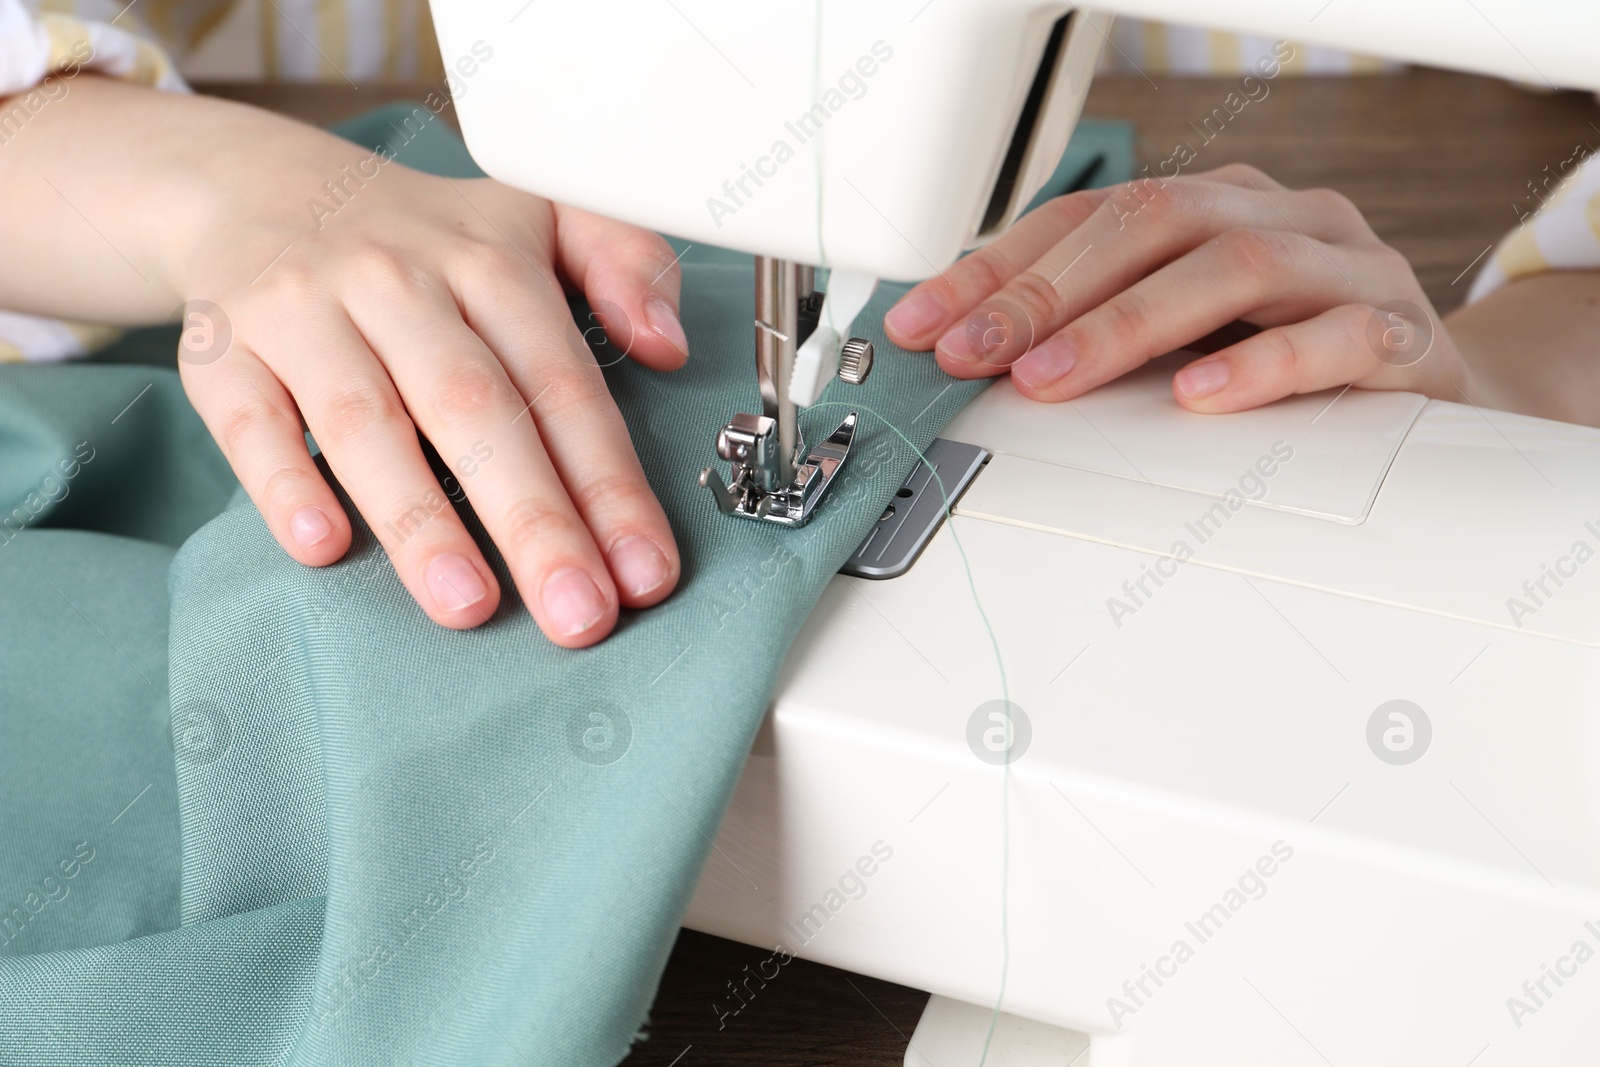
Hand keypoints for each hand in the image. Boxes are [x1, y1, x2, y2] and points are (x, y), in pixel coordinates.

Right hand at [172, 120, 686, 646]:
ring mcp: (305, 313)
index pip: (562, 385)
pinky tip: (324, 545)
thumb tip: (670, 345)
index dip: (609, 485)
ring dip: (420, 519)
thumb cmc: (427, 244)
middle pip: (476, 409)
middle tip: (579, 614)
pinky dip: (284, 481)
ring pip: (367, 421)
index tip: (644, 572)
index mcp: (491, 265)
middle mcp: (399, 282)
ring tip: (470, 605)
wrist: (264, 192)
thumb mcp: (541, 220)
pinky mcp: (224, 350)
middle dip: (534, 520)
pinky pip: (251, 419)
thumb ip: (626, 264)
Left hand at [883, 164, 1464, 410]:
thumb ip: (1098, 326)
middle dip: (1045, 291)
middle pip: (1151, 223)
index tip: (922, 323)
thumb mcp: (1184, 327)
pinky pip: (1335, 339)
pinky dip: (1262, 367)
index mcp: (1213, 204)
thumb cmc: (1286, 349)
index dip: (997, 265)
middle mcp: (1275, 216)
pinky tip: (1198, 395)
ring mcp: (1343, 267)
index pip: (1088, 215)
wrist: (1424, 381)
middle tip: (973, 352)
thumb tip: (972, 354)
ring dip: (1127, 324)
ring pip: (1233, 266)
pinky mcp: (1399, 336)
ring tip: (1054, 376)